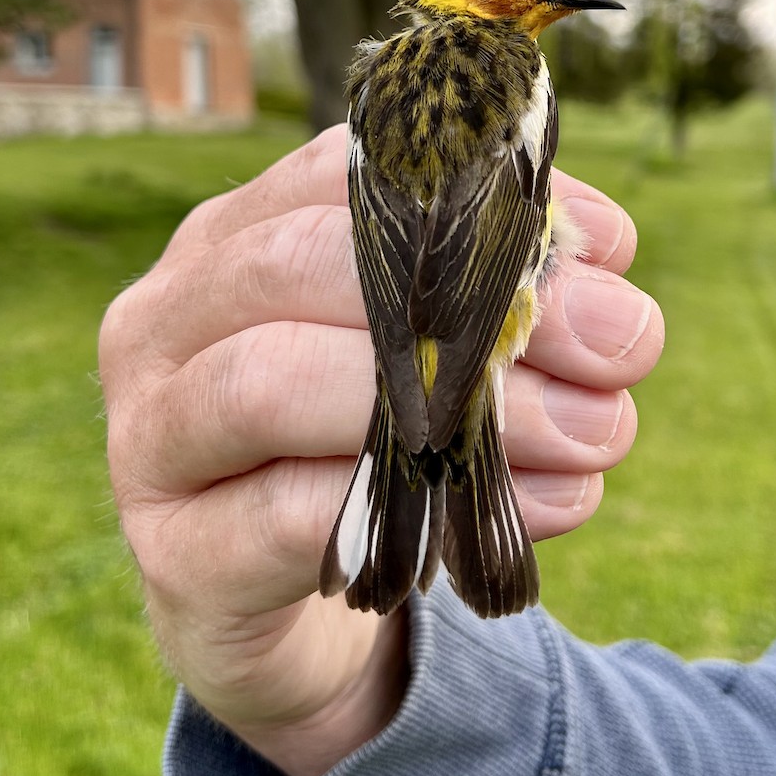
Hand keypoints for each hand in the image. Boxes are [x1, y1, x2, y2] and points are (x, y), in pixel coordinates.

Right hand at [101, 126, 663, 775]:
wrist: (267, 600)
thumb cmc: (359, 442)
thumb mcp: (420, 350)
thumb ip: (494, 298)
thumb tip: (605, 271)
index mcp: (231, 237)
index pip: (342, 174)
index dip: (482, 199)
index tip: (608, 251)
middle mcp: (169, 314)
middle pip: (300, 261)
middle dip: (480, 301)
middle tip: (625, 346)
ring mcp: (149, 434)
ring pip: (272, 381)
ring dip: (461, 410)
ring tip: (597, 434)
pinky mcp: (177, 553)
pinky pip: (287, 518)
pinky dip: (426, 511)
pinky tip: (537, 513)